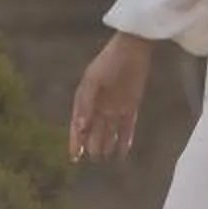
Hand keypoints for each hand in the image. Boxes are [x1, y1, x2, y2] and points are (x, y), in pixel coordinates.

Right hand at [71, 34, 150, 164]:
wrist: (133, 49)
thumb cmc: (109, 62)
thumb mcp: (93, 81)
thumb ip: (86, 104)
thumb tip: (80, 127)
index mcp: (86, 99)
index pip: (79, 125)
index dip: (76, 141)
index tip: (75, 157)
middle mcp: (100, 105)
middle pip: (94, 131)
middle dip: (92, 145)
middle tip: (93, 159)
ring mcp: (115, 106)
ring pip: (110, 131)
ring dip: (107, 144)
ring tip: (104, 158)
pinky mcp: (131, 106)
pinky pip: (127, 127)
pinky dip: (125, 139)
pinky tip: (123, 152)